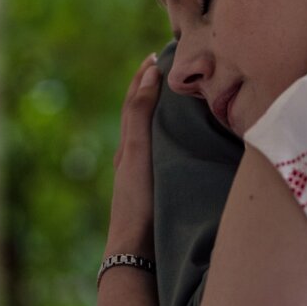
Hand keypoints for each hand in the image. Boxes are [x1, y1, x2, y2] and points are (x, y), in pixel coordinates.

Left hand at [106, 54, 161, 261]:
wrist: (137, 250)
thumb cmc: (138, 200)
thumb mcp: (139, 151)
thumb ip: (142, 113)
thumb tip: (149, 73)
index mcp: (127, 146)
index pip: (134, 102)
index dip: (143, 78)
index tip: (157, 55)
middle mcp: (131, 159)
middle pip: (139, 116)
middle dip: (150, 90)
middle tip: (166, 67)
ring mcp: (140, 177)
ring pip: (149, 136)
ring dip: (159, 114)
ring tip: (176, 97)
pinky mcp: (153, 192)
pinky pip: (160, 154)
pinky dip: (166, 138)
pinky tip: (179, 143)